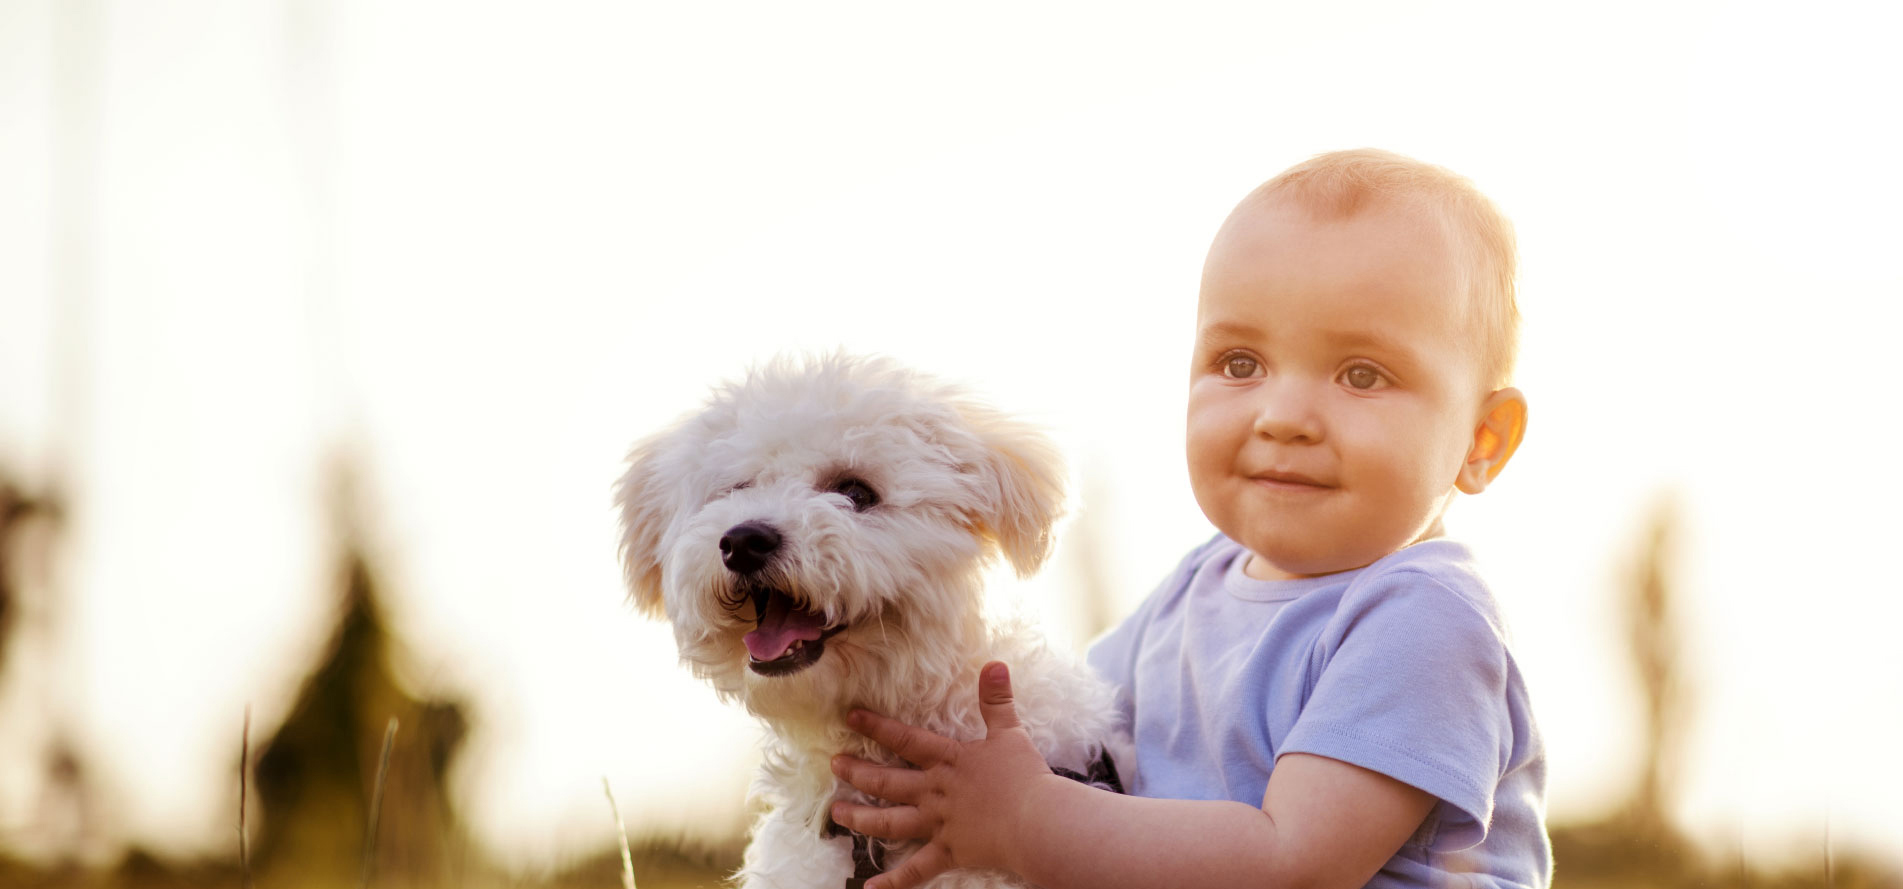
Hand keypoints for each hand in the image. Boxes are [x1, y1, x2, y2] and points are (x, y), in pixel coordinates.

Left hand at [830, 661, 1054, 888]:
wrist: (1037, 820)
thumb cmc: (1026, 777)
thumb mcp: (1010, 733)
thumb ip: (997, 700)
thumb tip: (995, 664)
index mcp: (947, 761)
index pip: (905, 739)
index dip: (876, 727)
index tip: (850, 718)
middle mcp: (934, 791)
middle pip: (888, 781)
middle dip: (858, 771)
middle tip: (834, 764)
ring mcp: (938, 824)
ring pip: (890, 822)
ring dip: (861, 818)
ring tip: (838, 813)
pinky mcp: (949, 852)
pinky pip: (916, 870)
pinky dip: (894, 882)